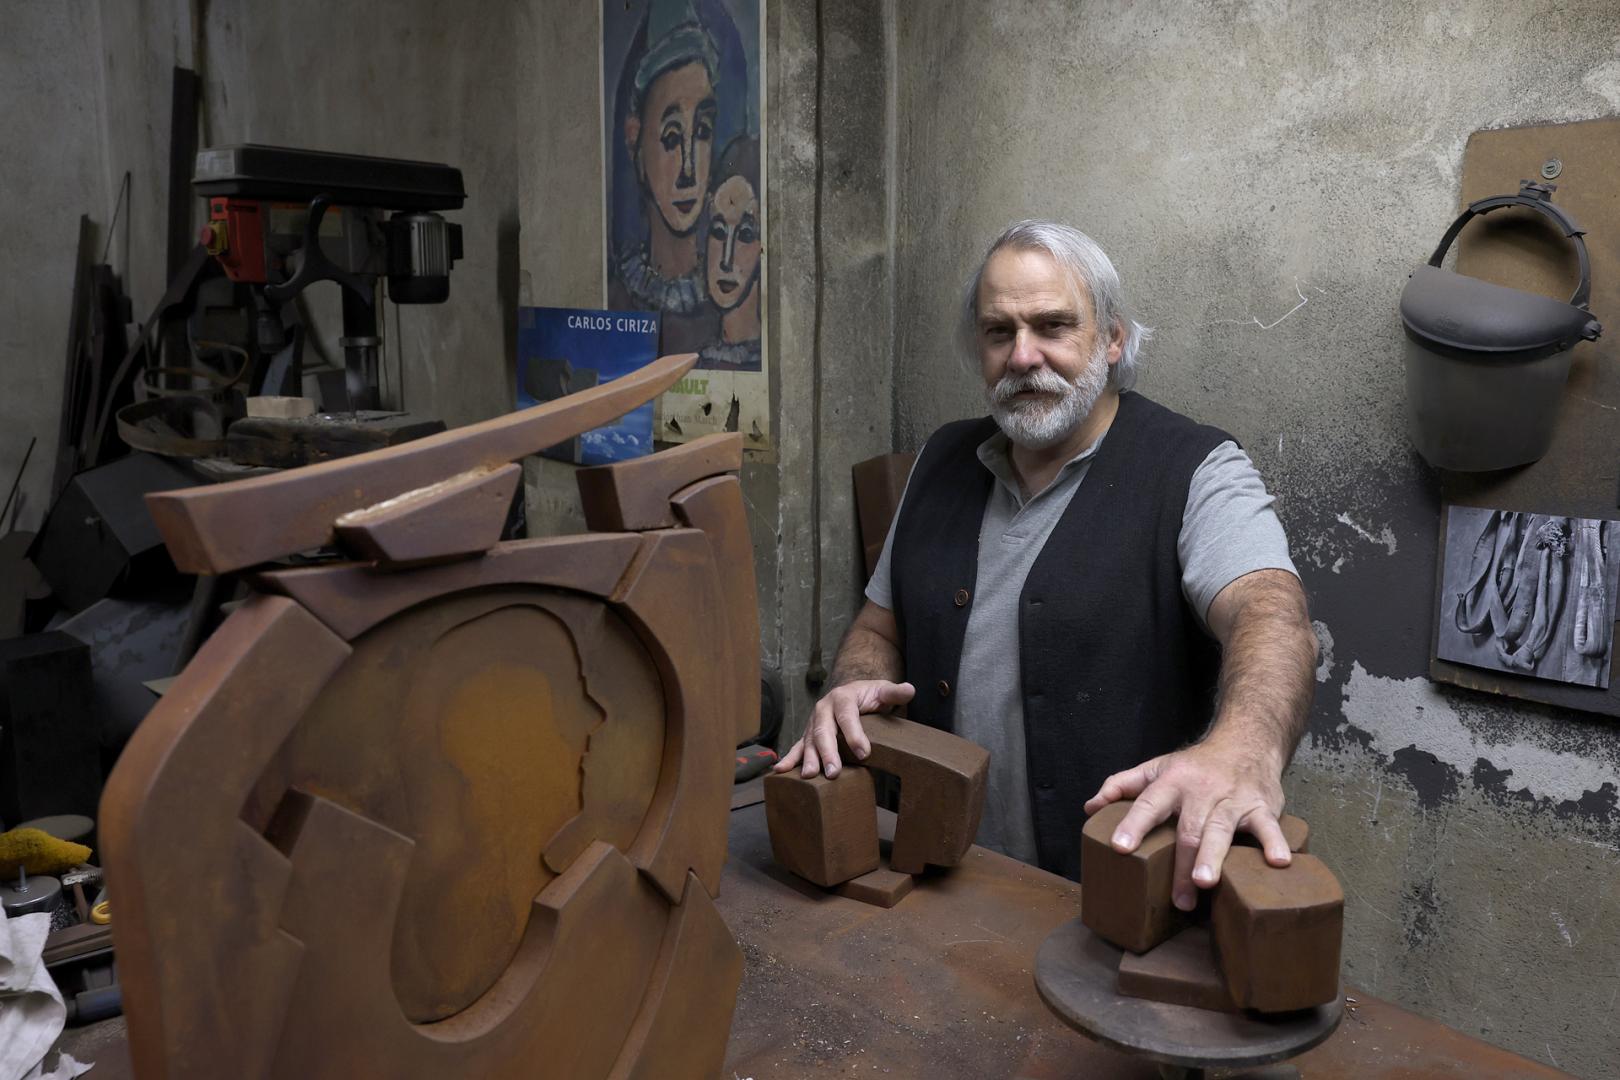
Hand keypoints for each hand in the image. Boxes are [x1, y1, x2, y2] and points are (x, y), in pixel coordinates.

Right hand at [773, 680, 914, 778]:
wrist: (852, 693)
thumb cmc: (869, 695)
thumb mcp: (883, 690)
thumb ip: (894, 692)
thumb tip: (910, 689)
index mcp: (842, 697)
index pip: (847, 716)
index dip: (854, 734)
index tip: (865, 752)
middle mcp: (823, 709)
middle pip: (823, 731)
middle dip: (828, 752)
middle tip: (833, 771)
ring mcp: (813, 722)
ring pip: (809, 741)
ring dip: (809, 759)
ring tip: (810, 776)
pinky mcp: (808, 735)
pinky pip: (797, 747)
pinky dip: (789, 759)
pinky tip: (781, 771)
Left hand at [1083, 737, 1290, 911]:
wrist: (1245, 741)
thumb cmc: (1195, 765)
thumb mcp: (1156, 768)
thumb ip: (1122, 786)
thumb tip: (1090, 808)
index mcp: (1172, 783)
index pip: (1148, 804)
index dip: (1133, 824)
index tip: (1119, 847)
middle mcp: (1202, 791)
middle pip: (1188, 829)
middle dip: (1181, 862)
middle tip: (1176, 897)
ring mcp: (1233, 799)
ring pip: (1222, 830)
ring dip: (1214, 857)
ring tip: (1206, 883)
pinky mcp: (1262, 806)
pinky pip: (1268, 826)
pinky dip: (1275, 843)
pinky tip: (1278, 863)